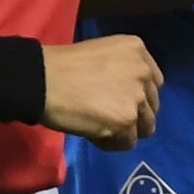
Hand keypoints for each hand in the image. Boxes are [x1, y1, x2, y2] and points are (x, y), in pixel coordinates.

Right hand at [43, 37, 159, 149]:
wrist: (40, 80)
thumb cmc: (61, 67)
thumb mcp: (103, 56)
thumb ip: (123, 71)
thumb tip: (130, 97)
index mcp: (138, 50)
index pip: (153, 83)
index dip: (136, 96)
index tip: (116, 101)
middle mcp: (144, 72)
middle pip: (151, 105)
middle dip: (132, 114)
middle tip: (106, 116)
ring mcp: (137, 96)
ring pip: (145, 126)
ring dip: (124, 130)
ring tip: (100, 127)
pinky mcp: (126, 120)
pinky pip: (128, 142)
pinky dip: (112, 143)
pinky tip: (94, 134)